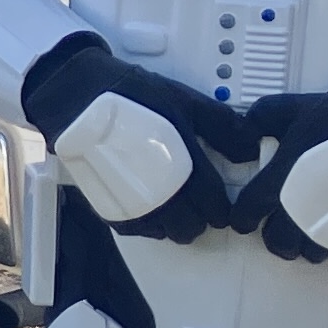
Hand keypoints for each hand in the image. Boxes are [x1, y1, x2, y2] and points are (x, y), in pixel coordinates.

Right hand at [22, 35, 250, 241]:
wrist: (77, 95)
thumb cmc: (130, 95)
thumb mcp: (185, 101)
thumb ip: (222, 127)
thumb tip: (251, 148)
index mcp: (182, 165)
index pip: (214, 204)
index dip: (223, 206)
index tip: (222, 201)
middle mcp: (158, 190)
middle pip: (191, 225)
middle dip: (201, 218)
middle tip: (200, 205)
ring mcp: (131, 200)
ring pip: (165, 232)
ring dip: (176, 224)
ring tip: (178, 209)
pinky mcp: (107, 203)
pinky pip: (136, 230)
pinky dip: (149, 226)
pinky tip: (152, 212)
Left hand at [234, 67, 327, 260]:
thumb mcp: (300, 107)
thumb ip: (266, 115)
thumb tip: (246, 125)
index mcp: (282, 182)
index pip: (249, 212)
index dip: (243, 218)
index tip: (245, 220)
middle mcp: (304, 210)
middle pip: (278, 242)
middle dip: (276, 238)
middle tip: (282, 228)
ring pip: (310, 253)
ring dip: (308, 246)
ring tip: (313, 232)